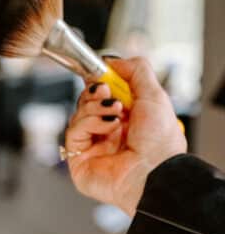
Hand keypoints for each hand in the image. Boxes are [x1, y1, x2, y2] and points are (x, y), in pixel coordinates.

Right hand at [64, 57, 186, 215]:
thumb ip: (136, 71)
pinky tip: (107, 127)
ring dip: (95, 108)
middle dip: (95, 93)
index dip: (101, 82)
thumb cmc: (160, 142)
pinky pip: (73, 131)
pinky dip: (88, 123)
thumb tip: (112, 61)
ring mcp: (92, 147)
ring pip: (78, 114)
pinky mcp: (78, 160)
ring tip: (115, 114)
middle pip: (86, 102)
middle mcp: (108, 133)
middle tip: (107, 94)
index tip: (102, 74)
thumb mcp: (155, 95)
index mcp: (127, 120)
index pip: (103, 94)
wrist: (154, 172)